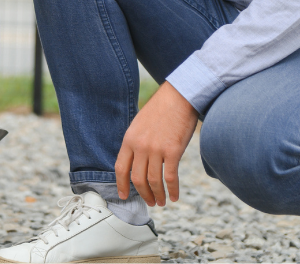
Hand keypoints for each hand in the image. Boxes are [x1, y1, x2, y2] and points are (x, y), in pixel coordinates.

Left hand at [115, 81, 198, 206]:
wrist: (178, 96)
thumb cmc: (161, 110)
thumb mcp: (139, 124)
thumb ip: (135, 142)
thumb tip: (135, 162)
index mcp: (129, 139)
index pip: (120, 168)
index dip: (121, 185)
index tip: (123, 196)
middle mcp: (140, 146)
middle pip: (137, 179)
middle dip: (143, 194)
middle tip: (150, 202)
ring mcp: (156, 149)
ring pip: (153, 181)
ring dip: (158, 195)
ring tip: (162, 202)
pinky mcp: (173, 151)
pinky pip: (170, 177)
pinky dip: (173, 190)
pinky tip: (175, 196)